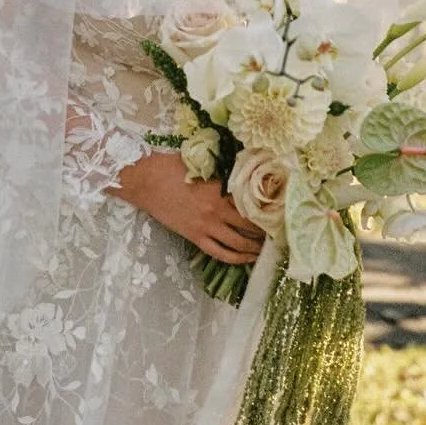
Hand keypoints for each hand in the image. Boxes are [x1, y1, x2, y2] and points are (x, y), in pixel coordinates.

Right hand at [110, 150, 266, 263]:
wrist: (147, 181)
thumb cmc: (172, 167)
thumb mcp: (203, 165)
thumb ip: (222, 173)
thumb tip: (242, 173)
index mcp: (220, 190)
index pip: (251, 204)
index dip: (267, 211)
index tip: (279, 213)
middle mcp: (217, 211)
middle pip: (249, 226)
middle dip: (265, 232)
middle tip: (276, 235)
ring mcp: (205, 227)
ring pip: (237, 244)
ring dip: (253, 248)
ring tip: (264, 249)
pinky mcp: (194, 237)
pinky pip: (219, 253)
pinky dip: (235, 258)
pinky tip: (245, 258)